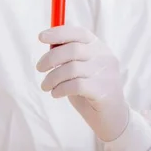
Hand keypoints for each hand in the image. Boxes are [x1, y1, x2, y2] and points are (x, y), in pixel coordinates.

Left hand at [36, 25, 129, 141]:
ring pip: (71, 69)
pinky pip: (75, 85)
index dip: (59, 33)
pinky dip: (60, 89)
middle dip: (50, 58)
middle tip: (39, 68)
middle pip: (72, 50)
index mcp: (99, 47)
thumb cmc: (89, 88)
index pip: (79, 33)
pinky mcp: (104, 91)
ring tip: (45, 86)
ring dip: (52, 78)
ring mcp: (107, 74)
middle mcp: (105, 57)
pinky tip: (56, 94)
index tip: (40, 38)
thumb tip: (48, 41)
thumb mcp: (78, 68)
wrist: (111, 118)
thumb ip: (67, 55)